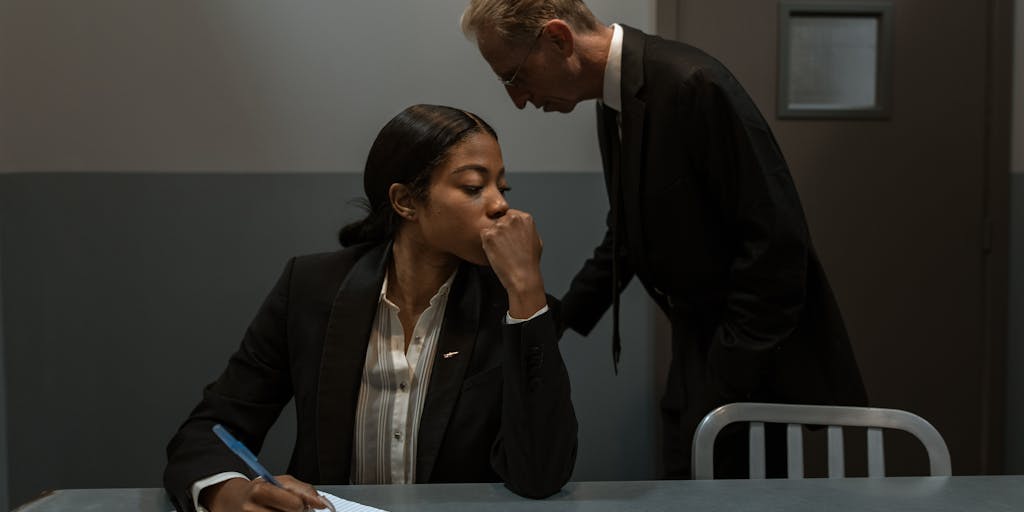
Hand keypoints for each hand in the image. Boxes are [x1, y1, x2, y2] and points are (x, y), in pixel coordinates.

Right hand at [202, 475, 330, 511]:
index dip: (301, 504)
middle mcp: (252, 509)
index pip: (295, 504)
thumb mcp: (280, 482)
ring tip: (280, 511)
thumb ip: (304, 490)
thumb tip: (322, 503)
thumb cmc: (260, 490)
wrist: (233, 500)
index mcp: (260, 491)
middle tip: (289, 507)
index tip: (301, 503)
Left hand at [480, 209, 546, 317]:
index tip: (510, 236)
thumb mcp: (536, 240)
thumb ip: (526, 228)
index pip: (510, 214)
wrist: (522, 276)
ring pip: (491, 227)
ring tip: (502, 250)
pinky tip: (496, 252)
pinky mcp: (489, 235)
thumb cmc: (530, 262)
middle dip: (500, 230)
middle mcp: (512, 219)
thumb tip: (519, 225)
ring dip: (493, 237)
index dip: (509, 226)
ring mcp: (499, 226)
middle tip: (505, 245)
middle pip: (499, 219)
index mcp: (525, 218)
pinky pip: (483, 235)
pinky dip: (486, 243)